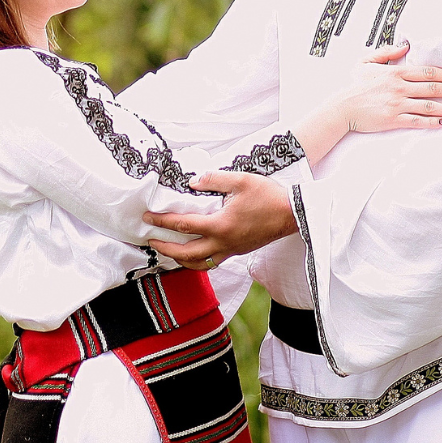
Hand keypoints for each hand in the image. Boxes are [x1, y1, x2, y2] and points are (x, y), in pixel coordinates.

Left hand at [143, 170, 296, 268]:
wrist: (293, 214)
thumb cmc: (268, 196)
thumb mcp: (241, 179)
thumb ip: (214, 179)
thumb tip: (192, 182)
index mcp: (220, 225)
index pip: (183, 225)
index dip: (162, 221)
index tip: (148, 217)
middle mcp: (223, 242)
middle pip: (186, 252)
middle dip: (165, 247)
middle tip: (150, 240)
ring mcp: (231, 250)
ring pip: (199, 264)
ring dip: (180, 260)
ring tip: (169, 252)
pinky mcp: (238, 252)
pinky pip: (212, 262)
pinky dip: (198, 261)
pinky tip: (194, 253)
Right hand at [336, 42, 441, 130]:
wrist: (342, 108)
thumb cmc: (354, 86)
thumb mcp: (366, 63)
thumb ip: (386, 53)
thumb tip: (406, 46)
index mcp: (395, 73)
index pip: (428, 72)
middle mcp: (399, 88)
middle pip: (433, 87)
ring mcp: (397, 104)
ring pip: (429, 105)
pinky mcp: (394, 120)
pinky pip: (418, 121)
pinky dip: (432, 121)